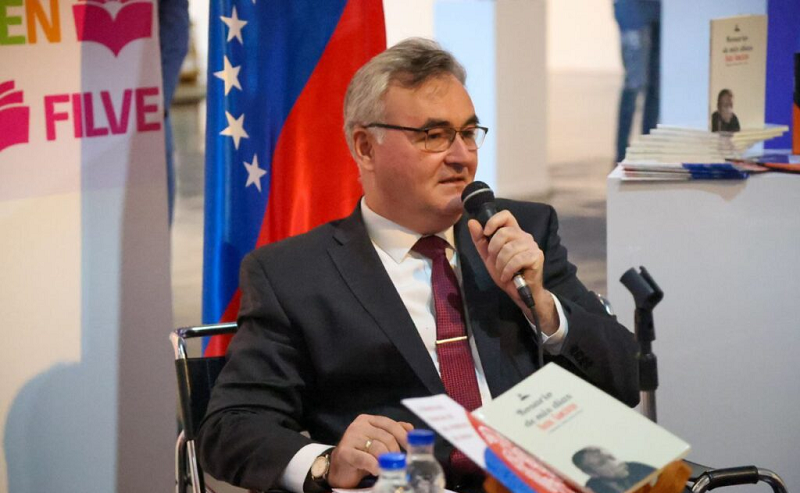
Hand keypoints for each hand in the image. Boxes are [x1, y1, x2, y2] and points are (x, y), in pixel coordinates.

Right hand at [327, 414, 413, 487]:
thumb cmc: (361, 454)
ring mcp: (350, 437)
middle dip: (394, 452)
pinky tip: (378, 471)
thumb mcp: (377, 441)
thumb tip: (410, 428)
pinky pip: (366, 459)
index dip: (403, 436)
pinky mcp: (344, 452)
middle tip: (396, 463)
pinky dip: (375, 466)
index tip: (412, 448)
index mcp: (368, 420)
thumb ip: (391, 433)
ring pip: (378, 448)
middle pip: (386, 437)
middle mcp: (358, 426)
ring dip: (385, 461)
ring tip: (386, 468)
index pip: (390, 424)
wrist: (339, 468)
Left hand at [467, 211, 557, 334]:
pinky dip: (508, 271)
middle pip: (504, 232)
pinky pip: (517, 260)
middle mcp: (524, 236)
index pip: (506, 215)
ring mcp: (532, 246)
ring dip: (501, 264)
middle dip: (494, 249)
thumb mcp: (488, 256)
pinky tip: (508, 277)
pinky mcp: (537, 256)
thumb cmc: (506, 273)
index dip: (494, 221)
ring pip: (509, 248)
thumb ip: (480, 240)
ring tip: (502, 272)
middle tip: (495, 262)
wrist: (520, 293)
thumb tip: (471, 222)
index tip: (486, 233)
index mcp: (513, 233)